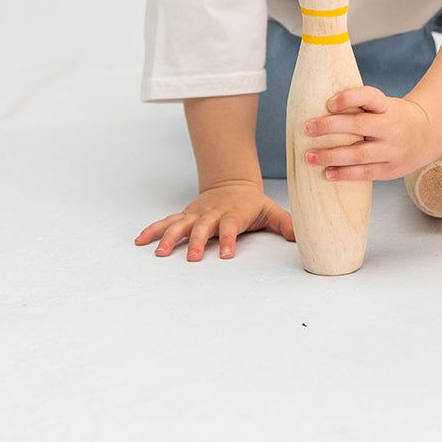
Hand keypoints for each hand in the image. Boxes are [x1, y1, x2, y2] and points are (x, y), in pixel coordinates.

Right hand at [135, 180, 294, 261]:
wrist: (230, 183)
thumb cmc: (251, 202)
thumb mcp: (269, 210)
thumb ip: (284, 223)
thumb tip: (301, 236)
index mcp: (232, 214)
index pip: (230, 227)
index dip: (229, 240)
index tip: (227, 255)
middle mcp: (211, 214)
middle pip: (203, 228)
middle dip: (198, 242)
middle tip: (194, 259)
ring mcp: (196, 215)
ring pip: (180, 225)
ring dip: (169, 238)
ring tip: (160, 254)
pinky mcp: (184, 216)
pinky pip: (166, 223)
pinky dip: (152, 230)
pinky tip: (140, 241)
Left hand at [305, 88, 437, 181]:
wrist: (428, 135)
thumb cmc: (394, 117)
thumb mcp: (384, 105)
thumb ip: (360, 107)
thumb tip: (319, 111)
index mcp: (388, 107)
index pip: (369, 97)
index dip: (349, 98)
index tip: (329, 103)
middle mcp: (392, 127)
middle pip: (359, 125)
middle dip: (330, 127)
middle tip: (308, 128)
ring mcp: (393, 150)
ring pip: (359, 154)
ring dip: (331, 155)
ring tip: (310, 156)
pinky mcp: (391, 169)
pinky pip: (365, 173)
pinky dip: (345, 174)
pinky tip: (328, 173)